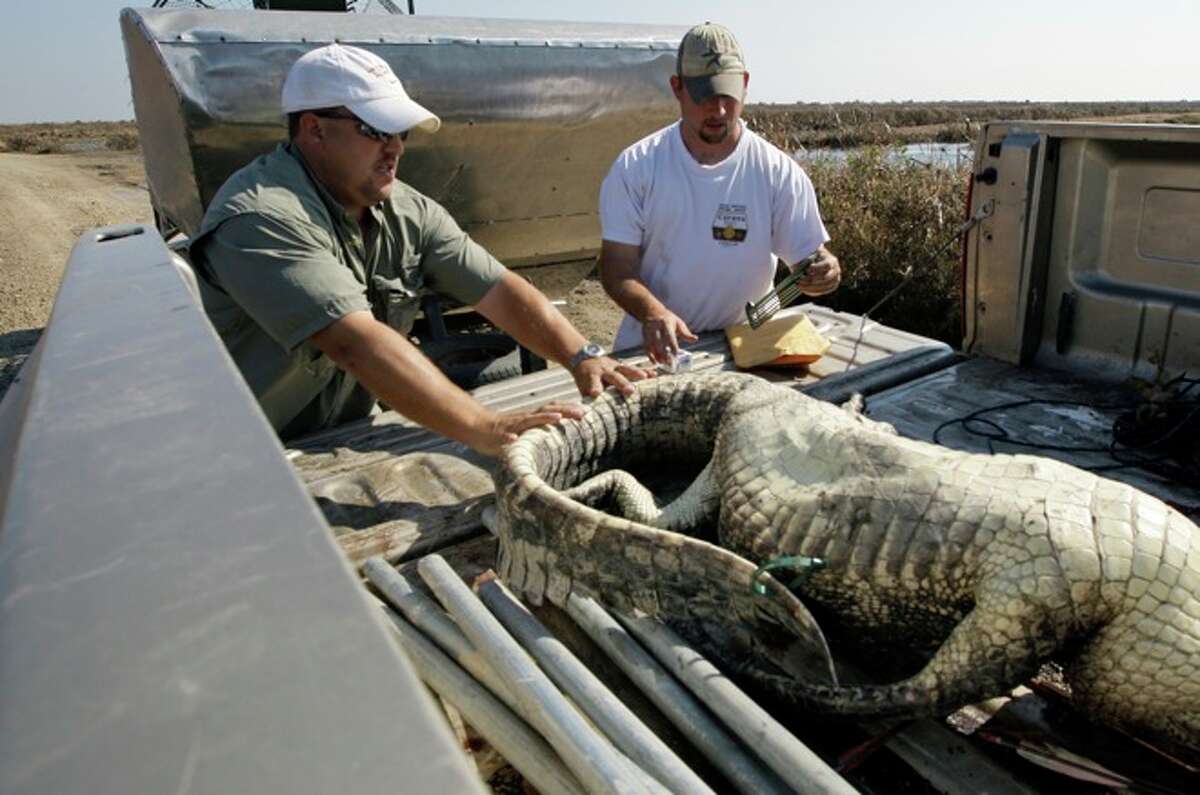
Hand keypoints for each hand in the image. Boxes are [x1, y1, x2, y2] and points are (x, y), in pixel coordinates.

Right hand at [469, 401, 587, 455]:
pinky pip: (504, 437)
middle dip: (564, 411)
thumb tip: (562, 434)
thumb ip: (541, 430)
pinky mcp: (499, 436)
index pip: (553, 409)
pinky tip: (514, 439)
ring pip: (528, 420)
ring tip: (557, 418)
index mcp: (532, 418)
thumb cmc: (504, 431)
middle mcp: (525, 418)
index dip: (569, 409)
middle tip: (582, 413)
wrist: (478, 427)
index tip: (585, 411)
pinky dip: (510, 438)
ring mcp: (512, 426)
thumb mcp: (527, 431)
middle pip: (547, 411)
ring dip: (543, 418)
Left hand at [572, 355, 655, 398]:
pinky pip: (635, 369)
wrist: (585, 358)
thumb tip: (583, 416)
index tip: (596, 393)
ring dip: (636, 373)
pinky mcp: (623, 366)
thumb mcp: (582, 388)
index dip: (595, 388)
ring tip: (645, 377)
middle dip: (622, 383)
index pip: (593, 384)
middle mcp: (604, 371)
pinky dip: (645, 371)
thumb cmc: (585, 379)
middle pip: (614, 377)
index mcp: (592, 378)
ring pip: (626, 370)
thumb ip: (587, 400)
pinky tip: (654, 375)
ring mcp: (615, 367)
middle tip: (630, 390)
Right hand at [641, 310, 698, 365]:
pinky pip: (646, 347)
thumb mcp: (678, 323)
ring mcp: (648, 331)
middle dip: (663, 353)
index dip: (672, 345)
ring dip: (656, 355)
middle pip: (659, 342)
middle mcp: (656, 327)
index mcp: (666, 323)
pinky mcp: (644, 336)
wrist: (652, 312)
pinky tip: (655, 362)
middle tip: (669, 363)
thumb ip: (686, 333)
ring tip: (662, 363)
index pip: (669, 336)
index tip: (676, 354)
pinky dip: (650, 355)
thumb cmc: (668, 319)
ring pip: (651, 345)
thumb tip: (695, 339)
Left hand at [795, 246, 840, 296]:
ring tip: (800, 285)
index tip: (807, 270)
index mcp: (832, 260)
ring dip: (811, 287)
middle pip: (826, 278)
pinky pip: (822, 291)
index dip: (817, 268)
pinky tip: (803, 289)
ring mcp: (835, 280)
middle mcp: (836, 270)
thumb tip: (804, 268)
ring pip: (825, 286)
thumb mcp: (810, 255)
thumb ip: (808, 260)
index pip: (827, 265)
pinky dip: (812, 291)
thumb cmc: (812, 258)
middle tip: (800, 280)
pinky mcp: (831, 287)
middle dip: (812, 280)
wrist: (816, 263)